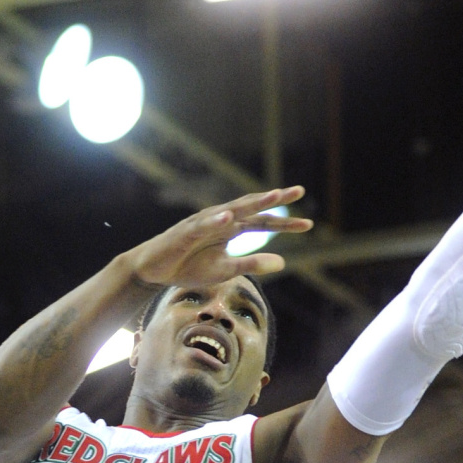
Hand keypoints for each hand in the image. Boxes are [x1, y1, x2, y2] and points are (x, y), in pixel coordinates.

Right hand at [124, 187, 312, 288]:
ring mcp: (203, 224)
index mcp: (231, 229)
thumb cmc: (188, 267)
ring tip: (273, 195)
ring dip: (252, 202)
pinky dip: (216, 221)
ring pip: (231, 210)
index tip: (309, 225)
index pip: (263, 223)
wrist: (153, 270)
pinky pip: (202, 226)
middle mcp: (220, 221)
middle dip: (275, 199)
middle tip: (299, 191)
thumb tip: (282, 263)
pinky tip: (229, 217)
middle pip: (252, 207)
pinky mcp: (185, 233)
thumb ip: (252, 265)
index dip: (285, 223)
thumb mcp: (226, 271)